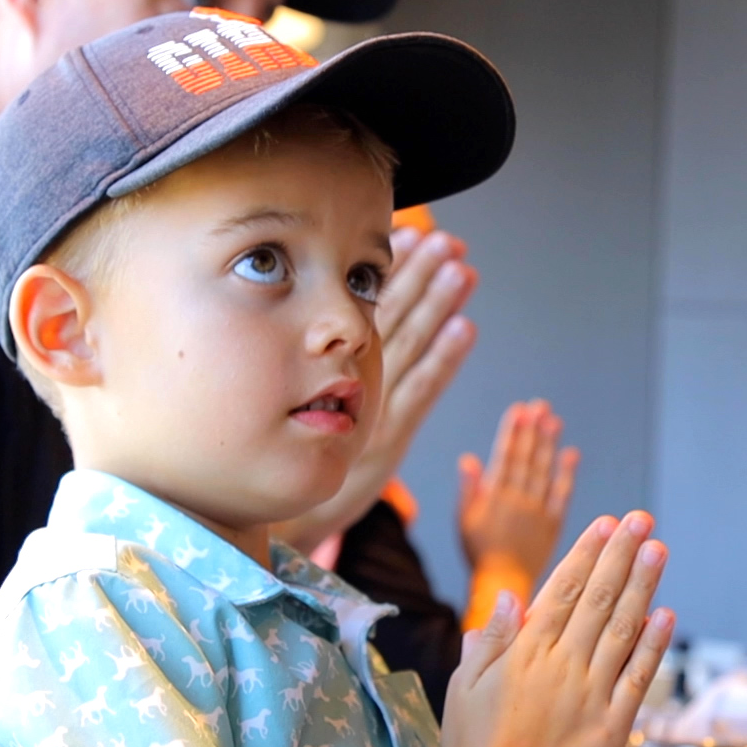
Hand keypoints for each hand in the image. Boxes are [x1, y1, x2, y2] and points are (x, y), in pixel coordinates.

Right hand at [277, 229, 476, 549]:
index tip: (413, 233)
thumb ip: (306, 355)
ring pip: (409, 346)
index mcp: (326, 364)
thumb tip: (321, 310)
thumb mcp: (288, 396)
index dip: (391, 269)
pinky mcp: (390, 439)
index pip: (363, 304)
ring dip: (437, 306)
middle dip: (419, 275)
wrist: (282, 513)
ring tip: (462, 269)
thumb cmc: (282, 450)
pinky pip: (421, 391)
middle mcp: (347, 381)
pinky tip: (464, 329)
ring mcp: (371, 409)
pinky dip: (444, 360)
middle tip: (447, 241)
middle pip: (389, 317)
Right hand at [440, 512, 674, 746]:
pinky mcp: (612, 726)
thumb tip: (510, 596)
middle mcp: (562, 666)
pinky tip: (665, 615)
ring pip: (622, 628)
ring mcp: (590, 695)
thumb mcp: (464, 685)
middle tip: (642, 519)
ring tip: (658, 549)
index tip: (606, 525)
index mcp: (525, 653)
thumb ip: (489, 640)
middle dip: (622, 554)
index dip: (587, 554)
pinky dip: (652, 644)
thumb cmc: (471, 746)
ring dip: (643, 586)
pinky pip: (637, 677)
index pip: (562, 590)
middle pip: (598, 598)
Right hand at [459, 401, 578, 583]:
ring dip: (549, 444)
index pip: (504, 456)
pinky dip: (566, 474)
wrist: (503, 582)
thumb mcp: (465, 520)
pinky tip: (571, 454)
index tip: (518, 409)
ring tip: (554, 420)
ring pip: (544, 471)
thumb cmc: (479, 552)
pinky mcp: (553, 524)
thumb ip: (468, 489)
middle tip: (539, 406)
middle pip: (527, 459)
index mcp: (494, 497)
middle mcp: (518, 500)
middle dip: (533, 430)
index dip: (512, 432)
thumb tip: (468, 458)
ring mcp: (537, 511)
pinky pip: (561, 495)